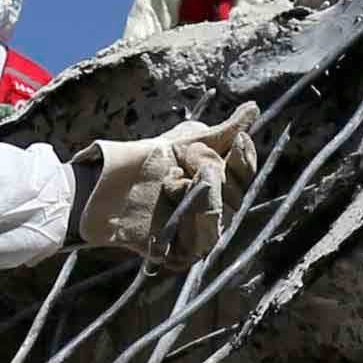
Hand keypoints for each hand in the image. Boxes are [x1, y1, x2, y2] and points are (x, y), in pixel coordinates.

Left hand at [72, 106, 264, 272]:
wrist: (108, 186)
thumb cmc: (146, 161)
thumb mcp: (186, 142)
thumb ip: (223, 131)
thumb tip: (254, 108)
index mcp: (220, 182)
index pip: (245, 174)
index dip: (244, 159)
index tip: (238, 141)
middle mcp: (214, 210)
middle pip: (235, 198)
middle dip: (211, 175)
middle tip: (185, 163)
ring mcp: (198, 233)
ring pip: (216, 223)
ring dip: (194, 201)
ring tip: (170, 185)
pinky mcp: (180, 254)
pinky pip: (196, 247)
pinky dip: (183, 228)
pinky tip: (167, 215)